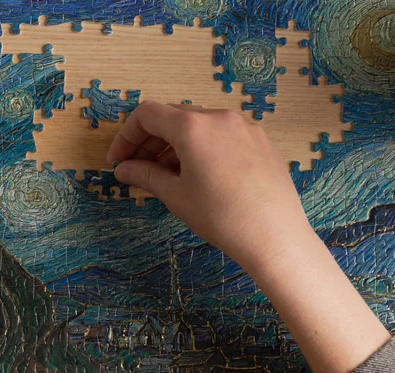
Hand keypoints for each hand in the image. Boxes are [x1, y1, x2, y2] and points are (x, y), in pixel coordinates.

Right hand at [107, 101, 390, 372]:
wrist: (275, 235)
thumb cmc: (222, 217)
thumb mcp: (176, 196)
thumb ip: (146, 175)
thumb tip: (124, 169)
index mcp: (193, 126)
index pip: (148, 115)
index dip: (127, 135)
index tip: (119, 159)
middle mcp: (219, 117)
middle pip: (174, 117)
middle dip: (151, 141)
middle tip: (138, 168)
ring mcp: (244, 127)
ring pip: (200, 125)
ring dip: (177, 144)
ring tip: (168, 175)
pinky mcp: (261, 141)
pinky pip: (223, 135)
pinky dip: (203, 148)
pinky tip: (201, 175)